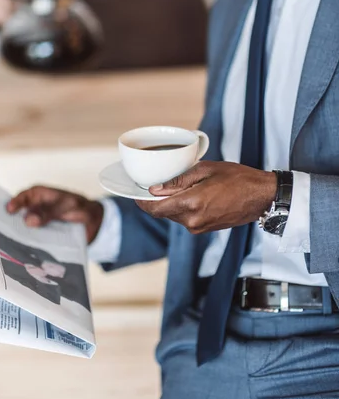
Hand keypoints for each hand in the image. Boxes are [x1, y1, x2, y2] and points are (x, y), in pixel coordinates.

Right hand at [7, 186, 103, 244]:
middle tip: (0, 234)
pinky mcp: (40, 237)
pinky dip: (28, 247)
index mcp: (38, 195)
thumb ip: (48, 212)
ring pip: (22, 231)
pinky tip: (23, 256)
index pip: (22, 197)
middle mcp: (33, 209)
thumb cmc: (78, 206)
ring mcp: (36, 224)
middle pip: (17, 216)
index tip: (8, 211)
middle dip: (8, 225)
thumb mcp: (66, 205)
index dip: (14, 203)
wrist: (92, 221)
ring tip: (8, 249)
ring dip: (17, 239)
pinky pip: (32, 242)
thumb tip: (28, 220)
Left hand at [136, 161, 276, 234]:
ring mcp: (199, 227)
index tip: (135, 192)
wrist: (262, 197)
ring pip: (173, 215)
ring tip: (176, 185)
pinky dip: (181, 207)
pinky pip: (185, 218)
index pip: (155, 208)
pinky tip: (188, 194)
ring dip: (170, 202)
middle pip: (162, 212)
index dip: (141, 201)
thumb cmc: (238, 179)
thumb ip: (179, 180)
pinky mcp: (205, 229)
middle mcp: (193, 220)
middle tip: (154, 182)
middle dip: (156, 199)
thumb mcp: (206, 170)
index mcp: (192, 204)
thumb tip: (156, 189)